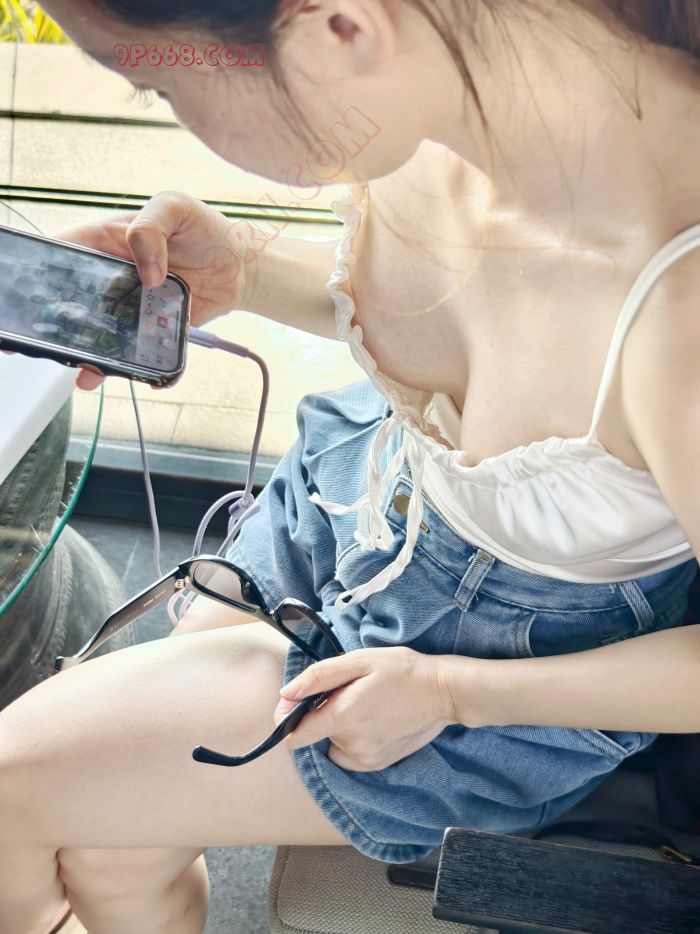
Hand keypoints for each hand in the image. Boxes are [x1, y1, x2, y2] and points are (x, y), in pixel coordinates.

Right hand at [54, 191, 247, 388]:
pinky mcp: (151, 327)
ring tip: (84, 365)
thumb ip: (151, 228)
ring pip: (98, 330)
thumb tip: (147, 273)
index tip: (36, 288)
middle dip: (59, 318)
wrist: (241, 266)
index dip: (43, 268)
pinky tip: (116, 371)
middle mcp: (112, 275)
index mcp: (107, 240)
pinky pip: (132, 346)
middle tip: (55, 336)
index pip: (64, 252)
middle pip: (74, 298)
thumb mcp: (175, 208)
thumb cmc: (205, 229)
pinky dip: (123, 361)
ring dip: (87, 349)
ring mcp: (130, 304)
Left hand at [272, 647, 457, 771]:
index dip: (290, 718)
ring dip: (341, 727)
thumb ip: (319, 678)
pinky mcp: (377, 764)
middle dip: (325, 713)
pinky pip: (349, 754)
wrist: (442, 692)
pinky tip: (375, 721)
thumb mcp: (359, 661)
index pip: (294, 734)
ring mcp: (365, 758)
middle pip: (316, 733)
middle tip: (352, 692)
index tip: (299, 703)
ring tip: (368, 705)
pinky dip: (354, 740)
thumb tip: (285, 694)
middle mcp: (350, 744)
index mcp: (342, 716)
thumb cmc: (401, 670)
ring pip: (334, 743)